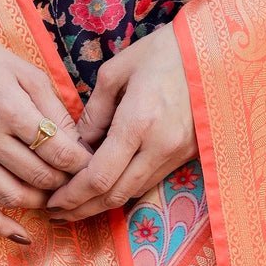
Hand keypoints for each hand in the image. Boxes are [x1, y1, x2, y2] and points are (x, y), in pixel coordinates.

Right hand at [0, 38, 90, 244]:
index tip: (93, 164)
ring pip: (11, 196)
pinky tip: (22, 234)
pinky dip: (0, 225)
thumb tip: (80, 146)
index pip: (58, 151)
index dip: (82, 163)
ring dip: (40, 201)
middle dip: (65, 182)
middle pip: (38, 176)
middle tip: (77, 179)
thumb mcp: (28, 74)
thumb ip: (55, 111)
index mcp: (9, 109)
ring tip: (54, 194)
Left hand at [45, 23, 196, 220]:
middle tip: (57, 213)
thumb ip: (94, 111)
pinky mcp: (187, 155)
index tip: (52, 201)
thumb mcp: (116, 72)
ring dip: (102, 204)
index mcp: (138, 122)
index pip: (99, 176)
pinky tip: (106, 188)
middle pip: (115, 194)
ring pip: (133, 193)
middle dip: (82, 209)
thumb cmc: (161, 52)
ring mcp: (177, 154)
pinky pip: (150, 181)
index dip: (72, 195)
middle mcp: (159, 146)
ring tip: (76, 205)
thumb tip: (78, 143)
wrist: (212, 53)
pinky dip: (124, 189)